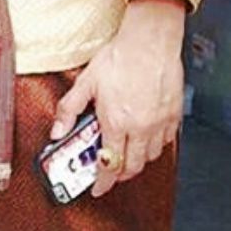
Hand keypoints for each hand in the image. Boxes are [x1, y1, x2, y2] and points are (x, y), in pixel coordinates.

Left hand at [50, 0, 186, 197]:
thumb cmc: (119, 58)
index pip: (109, 165)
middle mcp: (140, 128)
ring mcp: (159, 124)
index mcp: (116, 122)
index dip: (102, 182)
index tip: (97, 189)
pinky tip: (144, 136)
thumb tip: (57, 132)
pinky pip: (164, 142)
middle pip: (131, 167)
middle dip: (118, 175)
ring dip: (135, 160)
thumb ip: (69, 109)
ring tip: (124, 152)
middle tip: (108, 172)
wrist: (151, 42)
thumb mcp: (86, 82)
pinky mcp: (173, 116)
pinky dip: (153, 146)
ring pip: (149, 157)